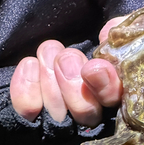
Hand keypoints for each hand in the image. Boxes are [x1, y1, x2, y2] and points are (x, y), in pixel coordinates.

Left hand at [9, 16, 126, 126]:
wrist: (45, 31)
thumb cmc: (82, 29)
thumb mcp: (106, 26)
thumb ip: (117, 32)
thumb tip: (111, 33)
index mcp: (113, 93)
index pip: (116, 104)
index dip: (106, 88)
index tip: (93, 68)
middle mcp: (91, 112)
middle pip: (86, 116)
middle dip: (73, 86)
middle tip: (65, 59)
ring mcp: (61, 118)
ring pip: (58, 117)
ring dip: (50, 80)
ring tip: (48, 52)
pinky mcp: (33, 117)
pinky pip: (28, 113)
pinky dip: (26, 88)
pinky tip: (30, 65)